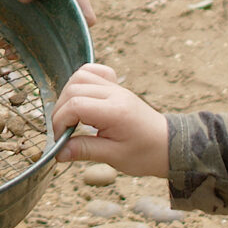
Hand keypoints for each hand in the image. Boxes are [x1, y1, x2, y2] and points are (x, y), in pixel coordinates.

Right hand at [51, 64, 168, 175]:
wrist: (168, 145)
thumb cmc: (145, 153)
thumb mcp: (114, 156)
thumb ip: (84, 150)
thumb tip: (59, 152)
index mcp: (115, 111)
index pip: (76, 105)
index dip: (60, 121)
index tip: (60, 139)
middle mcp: (114, 94)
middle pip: (74, 89)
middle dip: (60, 111)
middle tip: (62, 132)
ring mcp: (116, 88)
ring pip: (80, 76)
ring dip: (68, 95)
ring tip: (69, 117)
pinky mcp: (116, 88)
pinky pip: (94, 71)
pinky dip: (82, 81)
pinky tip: (82, 98)